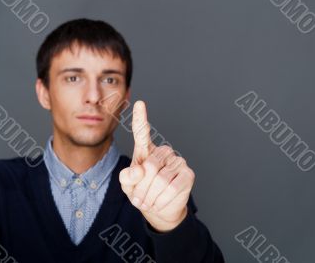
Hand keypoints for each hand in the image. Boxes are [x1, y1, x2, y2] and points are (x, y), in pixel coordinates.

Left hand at [119, 100, 194, 231]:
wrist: (158, 209)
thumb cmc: (141, 192)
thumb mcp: (128, 185)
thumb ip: (127, 177)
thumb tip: (139, 170)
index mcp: (146, 150)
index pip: (142, 132)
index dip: (140, 118)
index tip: (139, 104)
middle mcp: (163, 152)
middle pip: (149, 167)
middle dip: (141, 188)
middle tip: (138, 199)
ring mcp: (177, 161)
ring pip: (161, 180)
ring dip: (150, 197)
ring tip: (147, 202)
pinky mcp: (187, 174)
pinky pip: (172, 188)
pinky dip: (162, 200)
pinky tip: (159, 203)